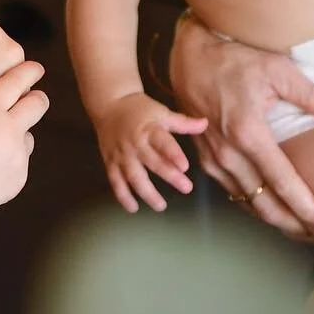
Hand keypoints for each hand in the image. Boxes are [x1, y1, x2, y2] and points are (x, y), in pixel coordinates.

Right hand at [0, 59, 48, 227]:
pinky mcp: (20, 179)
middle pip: (39, 104)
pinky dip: (9, 159)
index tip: (34, 68)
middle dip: (35, 99)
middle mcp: (9, 133)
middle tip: (25, 100)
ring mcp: (18, 158)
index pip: (16, 83)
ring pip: (29, 135)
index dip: (27, 72)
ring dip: (17, 134)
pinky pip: (21, 161)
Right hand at [96, 92, 206, 212]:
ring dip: (147, 193)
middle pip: (153, 162)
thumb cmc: (140, 109)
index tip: (185, 166)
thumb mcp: (161, 112)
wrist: (108, 104)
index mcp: (150, 130)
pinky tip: (134, 208)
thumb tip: (205, 123)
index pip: (163, 143)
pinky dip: (123, 196)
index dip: (173, 154)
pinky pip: (116, 182)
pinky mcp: (110, 163)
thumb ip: (182, 122)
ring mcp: (122, 155)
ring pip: (134, 177)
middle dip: (170, 176)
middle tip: (186, 188)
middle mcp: (135, 144)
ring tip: (161, 206)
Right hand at [170, 14, 313, 236]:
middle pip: (262, 202)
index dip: (303, 203)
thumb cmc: (235, 61)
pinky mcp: (206, 162)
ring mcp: (213, 160)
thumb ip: (311, 94)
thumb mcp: (277, 69)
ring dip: (272, 217)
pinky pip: (233, 192)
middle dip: (290, 222)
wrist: (190, 59)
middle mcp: (228, 153)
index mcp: (248, 133)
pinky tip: (273, 210)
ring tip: (299, 228)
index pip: (281, 179)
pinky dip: (253, 204)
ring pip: (246, 202)